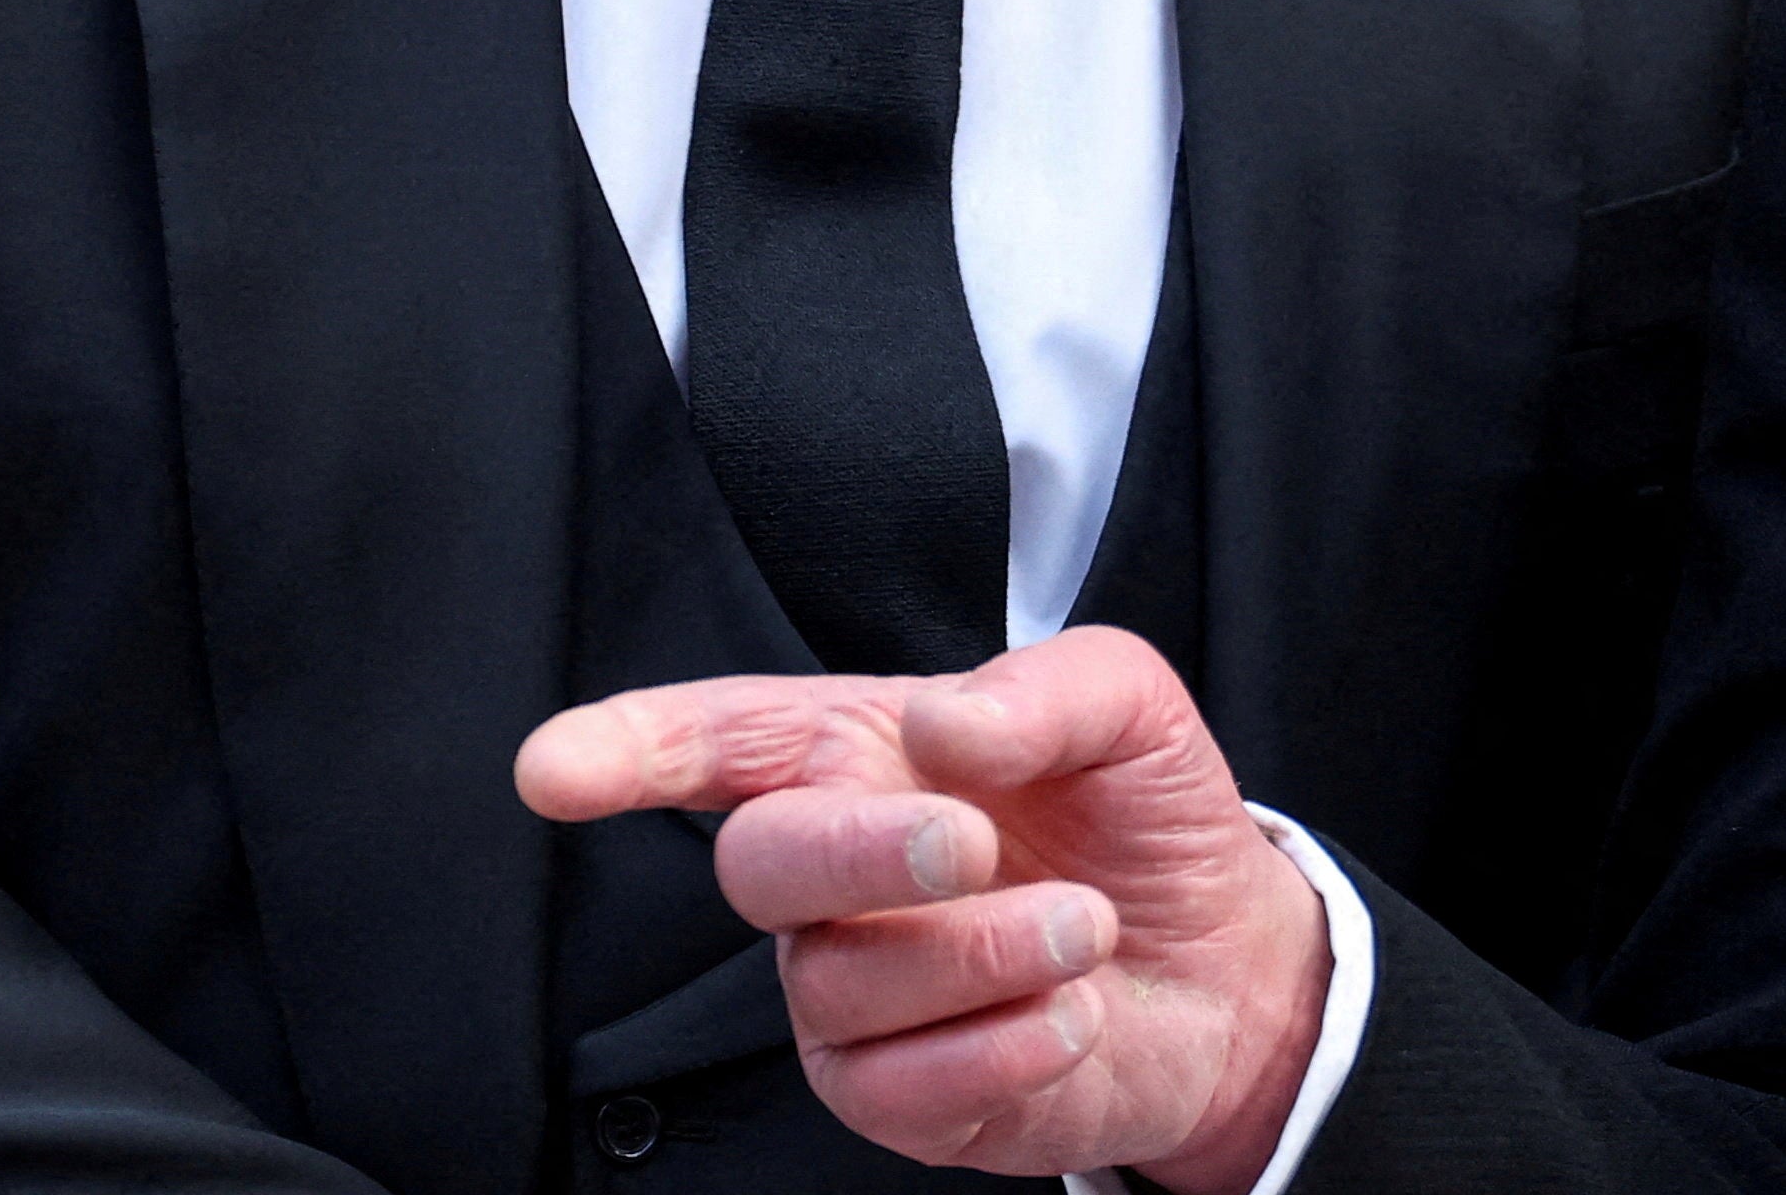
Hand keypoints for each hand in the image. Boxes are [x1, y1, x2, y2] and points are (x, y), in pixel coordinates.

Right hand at [515, 628, 1327, 1190]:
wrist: (1230, 965)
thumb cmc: (1146, 822)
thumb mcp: (1131, 709)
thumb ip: (1045, 687)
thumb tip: (947, 724)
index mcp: (865, 757)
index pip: (720, 743)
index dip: (629, 748)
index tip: (554, 768)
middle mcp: (835, 877)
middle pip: (761, 861)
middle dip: (859, 849)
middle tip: (968, 842)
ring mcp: (854, 993)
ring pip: (842, 981)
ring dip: (982, 951)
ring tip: (1085, 927)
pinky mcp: (898, 1098)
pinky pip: (898, 1087)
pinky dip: (1003, 1045)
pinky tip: (1070, 1013)